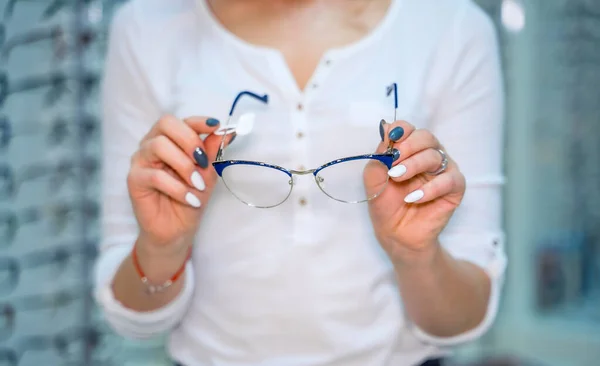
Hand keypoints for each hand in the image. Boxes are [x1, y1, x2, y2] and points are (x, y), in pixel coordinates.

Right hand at [127, 115, 232, 251]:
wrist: (177, 229)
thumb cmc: (191, 197)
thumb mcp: (208, 172)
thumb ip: (213, 151)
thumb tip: (228, 131)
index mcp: (169, 139)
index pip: (179, 120)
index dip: (197, 121)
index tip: (216, 127)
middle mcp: (151, 145)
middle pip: (165, 124)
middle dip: (189, 140)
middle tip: (204, 161)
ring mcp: (140, 161)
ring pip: (158, 146)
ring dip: (184, 165)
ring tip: (198, 184)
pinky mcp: (134, 180)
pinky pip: (155, 176)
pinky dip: (177, 188)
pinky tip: (190, 199)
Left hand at [364, 120, 465, 263]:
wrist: (396, 233)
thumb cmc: (385, 203)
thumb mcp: (374, 178)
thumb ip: (379, 155)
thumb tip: (387, 130)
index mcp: (410, 149)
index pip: (409, 129)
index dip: (401, 131)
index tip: (390, 141)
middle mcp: (428, 155)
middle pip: (426, 137)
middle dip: (408, 147)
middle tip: (393, 164)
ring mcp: (443, 170)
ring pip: (435, 156)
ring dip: (414, 166)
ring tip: (398, 179)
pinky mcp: (455, 188)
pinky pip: (449, 180)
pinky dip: (430, 188)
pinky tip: (414, 197)